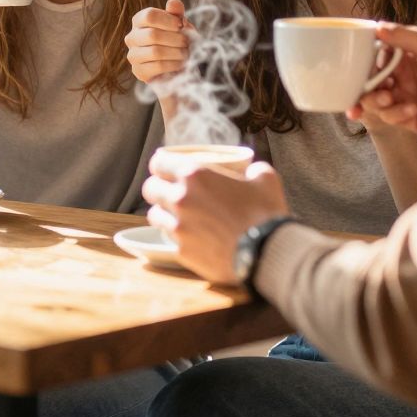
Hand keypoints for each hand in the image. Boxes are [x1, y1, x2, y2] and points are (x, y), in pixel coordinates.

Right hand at [125, 0, 188, 84]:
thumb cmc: (177, 40)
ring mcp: (133, 56)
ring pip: (155, 52)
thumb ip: (176, 13)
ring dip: (176, 52)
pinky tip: (180, 63)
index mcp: (139, 21)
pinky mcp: (139, 71)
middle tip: (187, 42)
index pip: (149, 16)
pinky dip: (173, 64)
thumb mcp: (179, 25)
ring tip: (185, 53)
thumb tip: (173, 2)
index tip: (181, 25)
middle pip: (153, 35)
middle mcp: (132, 37)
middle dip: (175, 39)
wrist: (178, 65)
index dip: (168, 20)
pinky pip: (158, 66)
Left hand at [141, 154, 288, 285]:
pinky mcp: (182, 252)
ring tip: (177, 216)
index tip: (166, 169)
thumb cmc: (265, 213)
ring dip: (163, 213)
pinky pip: (168, 240)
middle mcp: (180, 199)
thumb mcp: (265, 179)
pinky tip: (189, 237)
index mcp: (195, 175)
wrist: (266, 254)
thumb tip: (251, 173)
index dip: (161, 165)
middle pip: (150, 189)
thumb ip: (253, 171)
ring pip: (154, 216)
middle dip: (158, 188)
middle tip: (170, 192)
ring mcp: (178, 228)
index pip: (159, 162)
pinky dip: (176, 237)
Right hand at [346, 24, 416, 139]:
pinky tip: (412, 110)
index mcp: (404, 56)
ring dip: (375, 100)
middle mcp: (401, 76)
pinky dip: (395, 114)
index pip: (374, 55)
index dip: (362, 60)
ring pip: (373, 100)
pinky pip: (388, 118)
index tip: (355, 63)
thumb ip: (405, 36)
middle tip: (376, 86)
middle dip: (364, 85)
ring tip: (389, 99)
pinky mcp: (407, 119)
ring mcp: (402, 97)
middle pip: (368, 80)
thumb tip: (377, 27)